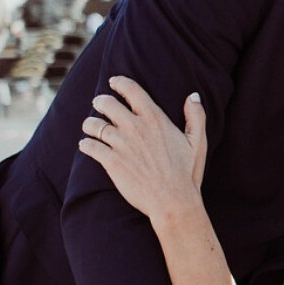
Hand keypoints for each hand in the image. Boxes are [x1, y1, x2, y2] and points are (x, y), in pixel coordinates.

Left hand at [79, 75, 206, 224]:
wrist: (173, 202)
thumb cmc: (187, 173)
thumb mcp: (198, 142)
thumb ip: (196, 116)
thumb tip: (192, 96)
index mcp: (155, 119)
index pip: (132, 90)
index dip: (119, 83)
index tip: (114, 82)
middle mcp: (135, 127)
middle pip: (107, 103)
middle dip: (100, 101)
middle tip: (99, 103)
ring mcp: (121, 144)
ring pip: (94, 124)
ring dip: (90, 123)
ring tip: (90, 126)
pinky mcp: (111, 161)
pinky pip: (89, 146)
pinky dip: (85, 144)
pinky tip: (86, 145)